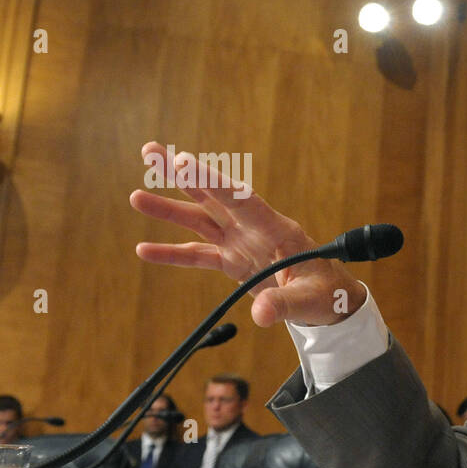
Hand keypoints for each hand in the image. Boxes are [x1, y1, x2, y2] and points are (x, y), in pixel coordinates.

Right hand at [130, 142, 366, 326]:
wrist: (329, 302)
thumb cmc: (326, 294)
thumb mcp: (309, 299)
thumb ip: (284, 304)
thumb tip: (262, 315)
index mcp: (276, 229)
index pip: (240, 199)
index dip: (212, 180)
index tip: (184, 161)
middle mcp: (254, 229)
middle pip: (214, 197)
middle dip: (183, 175)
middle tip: (150, 152)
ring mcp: (241, 243)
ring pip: (201, 220)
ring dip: (169, 209)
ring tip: (136, 196)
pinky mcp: (234, 262)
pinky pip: (198, 255)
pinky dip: (172, 253)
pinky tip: (144, 249)